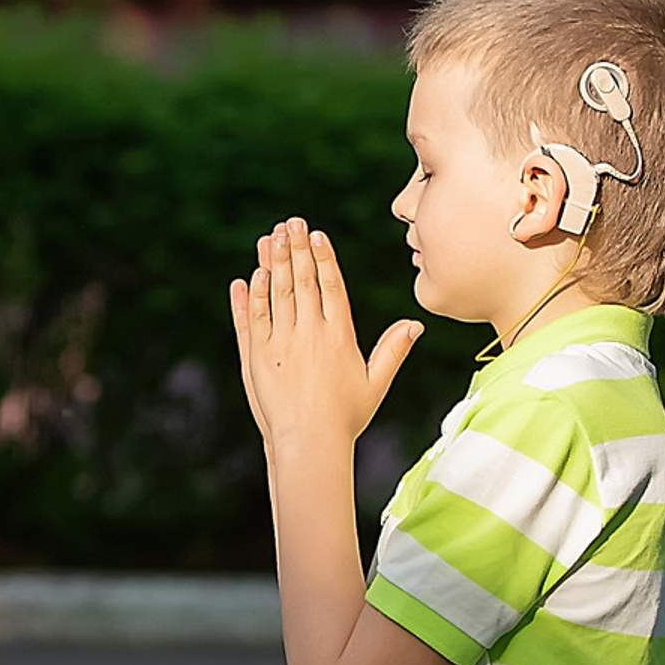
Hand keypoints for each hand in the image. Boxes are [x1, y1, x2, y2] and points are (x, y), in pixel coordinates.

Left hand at [231, 217, 421, 454]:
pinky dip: (251, 296)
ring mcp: (281, 342)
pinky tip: (249, 276)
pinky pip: (253, 318)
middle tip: (290, 222)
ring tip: (269, 237)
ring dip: (271, 263)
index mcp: (340, 335)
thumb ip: (392, 350)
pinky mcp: (257, 355)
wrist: (310, 442)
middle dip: (295, 248)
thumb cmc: (346, 416)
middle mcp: (310, 333)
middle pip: (301, 281)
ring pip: (275, 293)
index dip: (323, 258)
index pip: (331, 286)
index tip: (317, 235)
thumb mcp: (375, 382)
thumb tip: (415, 324)